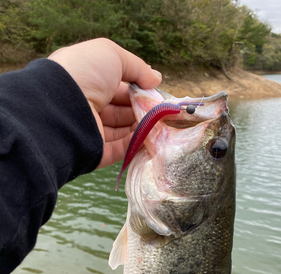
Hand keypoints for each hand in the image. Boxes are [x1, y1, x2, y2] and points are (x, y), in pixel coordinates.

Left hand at [48, 38, 161, 168]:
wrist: (63, 106)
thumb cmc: (84, 73)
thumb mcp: (112, 56)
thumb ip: (137, 66)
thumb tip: (156, 79)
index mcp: (86, 82)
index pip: (117, 87)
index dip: (137, 89)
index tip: (154, 92)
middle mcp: (86, 106)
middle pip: (122, 110)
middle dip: (142, 109)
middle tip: (159, 109)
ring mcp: (90, 131)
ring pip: (122, 131)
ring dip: (142, 126)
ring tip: (158, 122)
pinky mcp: (95, 153)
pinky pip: (120, 149)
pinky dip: (136, 142)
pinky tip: (149, 135)